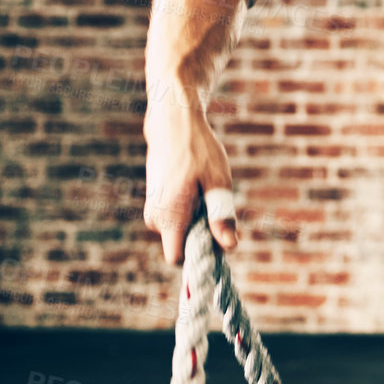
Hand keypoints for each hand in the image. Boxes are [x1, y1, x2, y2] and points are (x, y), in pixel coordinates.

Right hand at [143, 98, 238, 265]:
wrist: (172, 124)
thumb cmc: (197, 150)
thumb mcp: (218, 182)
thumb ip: (221, 216)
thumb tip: (230, 246)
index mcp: (170, 216)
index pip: (177, 259)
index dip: (198, 257)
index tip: (216, 244)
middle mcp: (156, 218)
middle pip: (182, 245)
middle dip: (201, 235)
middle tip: (216, 205)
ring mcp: (153, 210)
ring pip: (180, 231)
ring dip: (196, 220)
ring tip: (205, 191)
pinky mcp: (155, 202)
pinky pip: (175, 219)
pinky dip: (188, 211)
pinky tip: (195, 188)